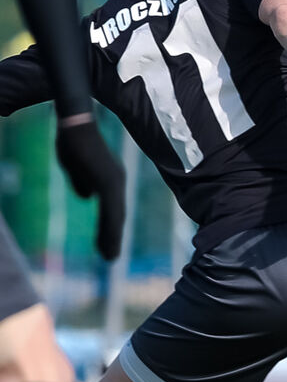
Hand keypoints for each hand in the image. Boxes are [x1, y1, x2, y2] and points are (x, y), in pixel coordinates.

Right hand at [55, 116, 125, 259]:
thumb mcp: (76, 167)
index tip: (106, 244)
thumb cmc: (73, 141)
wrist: (75, 124)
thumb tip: (87, 197)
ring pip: (116, 217)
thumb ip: (83, 182)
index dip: (110, 227)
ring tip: (109, 257)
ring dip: (112, 238)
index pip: (113, 209)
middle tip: (109, 257)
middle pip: (118, 216)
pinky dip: (111, 229)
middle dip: (113, 237)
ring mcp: (115, 183)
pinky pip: (111, 211)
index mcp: (110, 180)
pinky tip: (107, 242)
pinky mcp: (109, 183)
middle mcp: (117, 182)